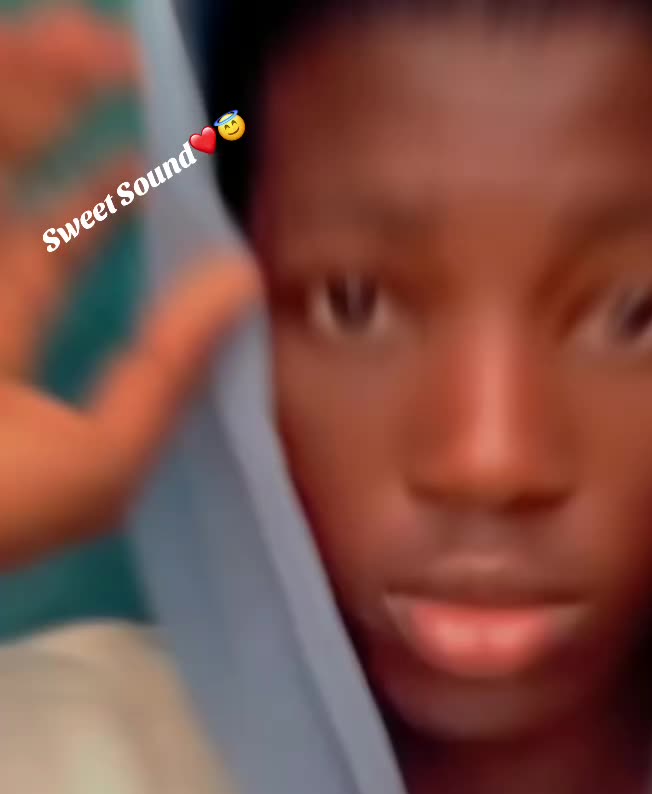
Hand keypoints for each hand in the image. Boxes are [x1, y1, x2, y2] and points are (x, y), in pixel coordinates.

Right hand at [0, 7, 259, 571]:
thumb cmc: (0, 504)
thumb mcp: (99, 461)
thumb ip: (169, 372)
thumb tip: (242, 281)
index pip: (47, 256)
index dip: (98, 201)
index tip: (151, 153)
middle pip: (5, 183)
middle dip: (53, 116)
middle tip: (113, 58)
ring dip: (25, 88)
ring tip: (86, 40)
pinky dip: (7, 95)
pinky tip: (48, 54)